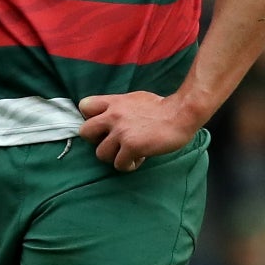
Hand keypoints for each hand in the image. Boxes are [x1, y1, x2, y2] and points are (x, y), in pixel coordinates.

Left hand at [77, 90, 203, 171]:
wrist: (181, 114)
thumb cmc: (161, 108)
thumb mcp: (135, 99)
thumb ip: (119, 107)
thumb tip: (111, 116)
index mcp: (114, 102)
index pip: (84, 106)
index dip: (90, 118)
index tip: (102, 126)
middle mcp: (113, 116)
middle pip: (85, 133)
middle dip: (96, 141)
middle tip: (111, 143)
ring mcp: (121, 132)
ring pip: (100, 154)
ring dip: (113, 157)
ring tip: (127, 154)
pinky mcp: (131, 146)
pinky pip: (119, 164)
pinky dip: (128, 165)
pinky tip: (138, 159)